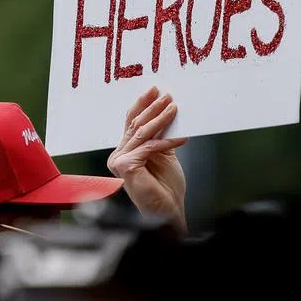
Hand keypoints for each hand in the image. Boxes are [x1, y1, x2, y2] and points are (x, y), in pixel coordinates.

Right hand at [107, 87, 188, 232]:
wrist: (168, 210)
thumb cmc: (166, 186)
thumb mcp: (164, 154)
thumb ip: (160, 135)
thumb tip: (167, 110)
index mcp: (125, 151)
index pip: (132, 122)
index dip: (143, 105)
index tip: (154, 90)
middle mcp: (118, 155)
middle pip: (135, 125)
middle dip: (152, 108)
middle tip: (167, 95)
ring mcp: (119, 161)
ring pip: (142, 133)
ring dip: (160, 119)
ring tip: (175, 108)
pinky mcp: (126, 167)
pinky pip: (149, 147)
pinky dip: (167, 141)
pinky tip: (182, 138)